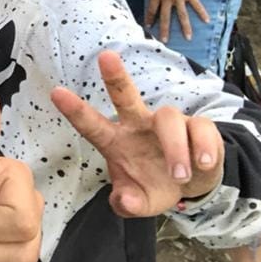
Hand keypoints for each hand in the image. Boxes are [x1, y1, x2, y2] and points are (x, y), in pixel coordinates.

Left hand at [51, 51, 223, 216]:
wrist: (192, 186)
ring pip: (169, 118)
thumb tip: (125, 201)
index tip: (56, 93)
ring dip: (175, 148)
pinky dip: (204, 147)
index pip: (92, 125)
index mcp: (117, 141)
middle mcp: (139, 125)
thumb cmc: (155, 186)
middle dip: (115, 77)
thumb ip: (128, 204)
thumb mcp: (140, 203)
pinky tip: (204, 164)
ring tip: (179, 176)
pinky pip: (202, 128)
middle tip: (105, 57)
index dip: (75, 111)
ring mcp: (168, 123)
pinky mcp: (198, 127)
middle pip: (126, 95)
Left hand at [139, 0, 208, 42]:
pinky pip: (196, 5)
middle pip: (165, 17)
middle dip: (164, 29)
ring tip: (188, 38)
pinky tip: (207, 21)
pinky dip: (202, 13)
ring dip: (185, 27)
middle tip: (164, 40)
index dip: (150, 18)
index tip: (148, 26)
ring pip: (181, 16)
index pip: (152, 9)